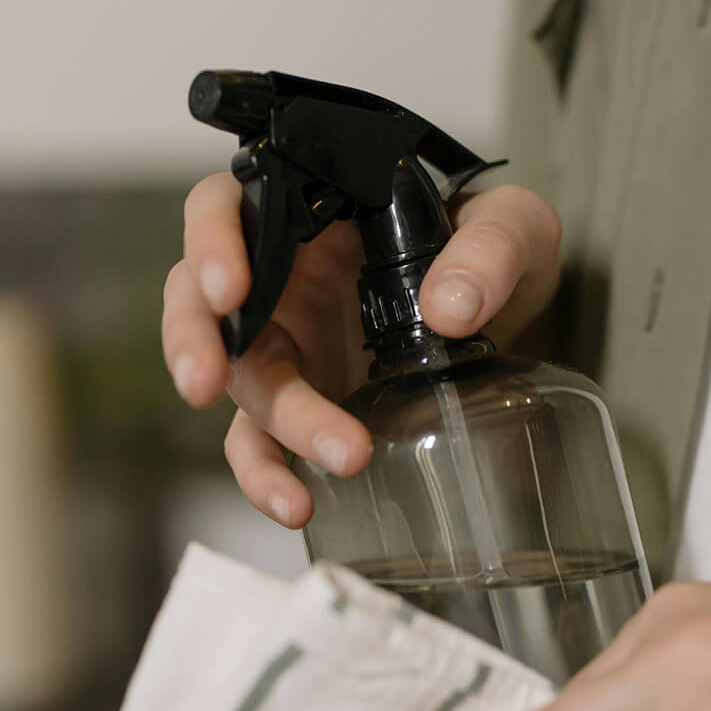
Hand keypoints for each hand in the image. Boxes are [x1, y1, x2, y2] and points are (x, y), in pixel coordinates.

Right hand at [160, 172, 560, 527]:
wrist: (514, 316)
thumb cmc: (494, 251)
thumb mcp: (514, 229)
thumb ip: (491, 249)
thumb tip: (450, 307)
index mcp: (310, 211)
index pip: (228, 206)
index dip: (211, 242)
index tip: (229, 287)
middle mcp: (282, 276)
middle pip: (201, 300)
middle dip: (195, 341)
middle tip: (208, 380)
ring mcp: (288, 345)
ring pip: (238, 381)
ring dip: (264, 429)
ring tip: (308, 473)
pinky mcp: (302, 404)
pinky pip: (263, 443)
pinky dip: (270, 476)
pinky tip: (298, 504)